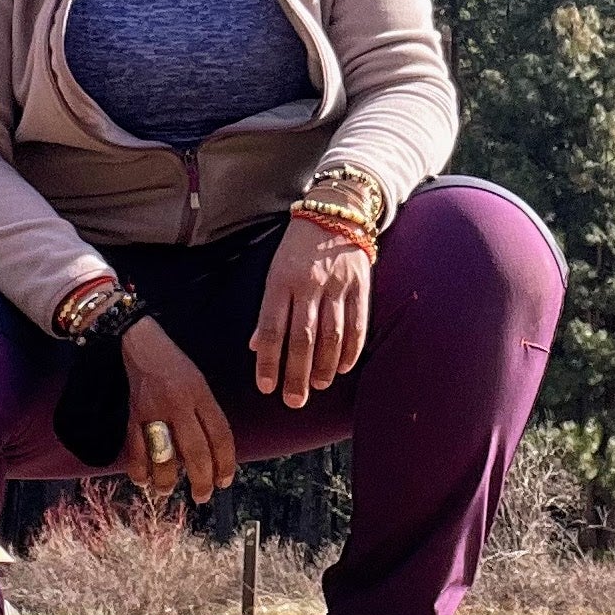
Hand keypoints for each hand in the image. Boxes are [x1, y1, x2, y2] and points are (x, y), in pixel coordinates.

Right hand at [116, 318, 237, 502]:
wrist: (139, 343)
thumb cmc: (173, 364)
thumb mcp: (199, 383)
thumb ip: (206, 414)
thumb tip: (211, 453)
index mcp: (200, 394)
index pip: (220, 435)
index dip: (226, 463)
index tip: (225, 481)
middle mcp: (179, 404)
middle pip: (197, 451)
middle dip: (203, 479)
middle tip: (203, 495)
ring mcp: (154, 410)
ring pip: (165, 456)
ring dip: (168, 480)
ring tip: (170, 490)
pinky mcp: (133, 415)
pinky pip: (136, 449)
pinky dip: (139, 469)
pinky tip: (145, 480)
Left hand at [251, 214, 372, 410]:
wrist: (335, 213)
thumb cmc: (297, 248)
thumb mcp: (273, 271)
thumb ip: (267, 310)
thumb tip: (254, 347)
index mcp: (281, 281)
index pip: (271, 327)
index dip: (268, 360)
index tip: (266, 386)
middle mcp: (309, 285)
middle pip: (302, 338)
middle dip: (296, 374)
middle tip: (293, 401)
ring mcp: (337, 286)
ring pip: (331, 335)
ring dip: (324, 366)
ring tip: (317, 387)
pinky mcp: (360, 287)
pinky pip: (357, 325)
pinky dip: (350, 350)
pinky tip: (343, 368)